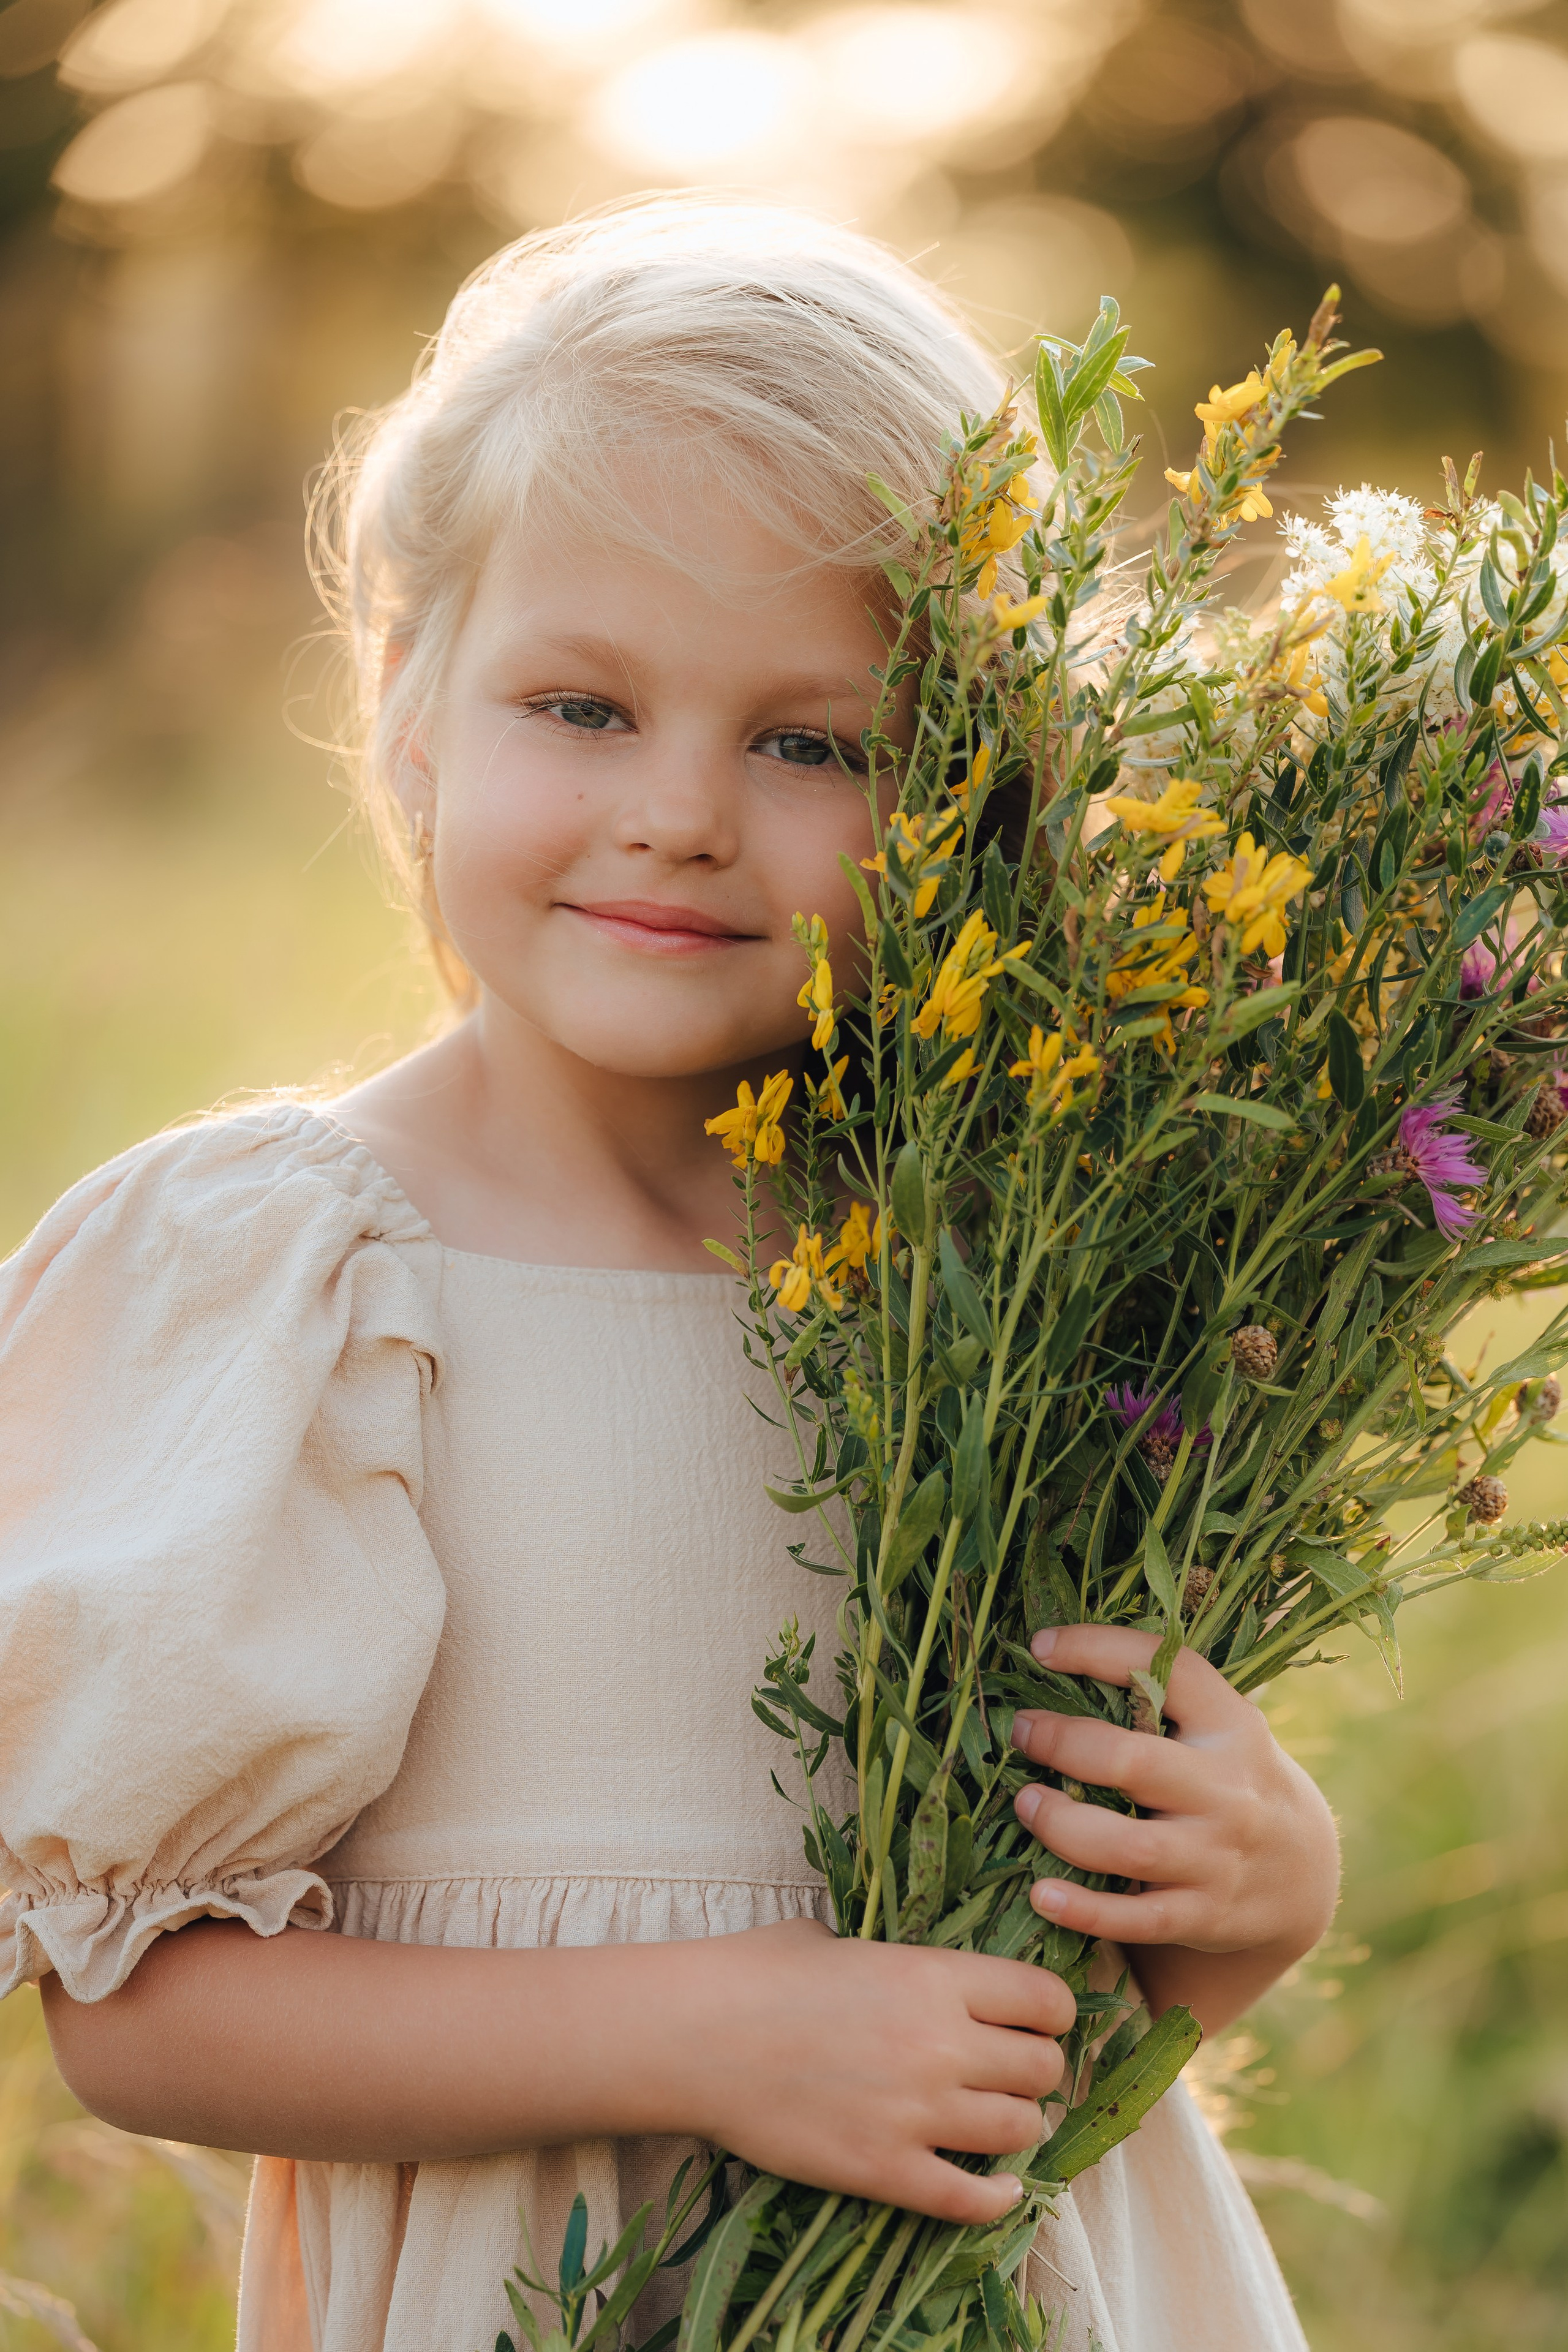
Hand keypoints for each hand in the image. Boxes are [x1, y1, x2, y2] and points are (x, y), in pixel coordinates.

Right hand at [674, 1918, 1073, 2223]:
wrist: (695, 2036)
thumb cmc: (756, 1974)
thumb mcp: (836, 1940)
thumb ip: (892, 1962)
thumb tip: (909, 1973)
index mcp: (933, 1977)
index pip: (1044, 1999)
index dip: (1052, 2013)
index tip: (1038, 2022)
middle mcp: (940, 2044)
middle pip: (1043, 2068)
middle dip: (1038, 2071)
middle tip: (1014, 2074)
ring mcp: (915, 2112)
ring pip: (1020, 2130)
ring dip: (1017, 2128)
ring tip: (997, 2122)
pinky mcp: (885, 2170)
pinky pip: (971, 2198)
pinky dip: (995, 2198)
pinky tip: (998, 2188)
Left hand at [1009, 1626, 1338, 2031]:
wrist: (1299, 1873)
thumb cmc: (1229, 1780)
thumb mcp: (1220, 1728)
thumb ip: (1163, 1699)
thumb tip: (1051, 1655)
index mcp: (1231, 1725)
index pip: (1167, 1670)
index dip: (1097, 1649)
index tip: (1040, 1647)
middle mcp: (1228, 1790)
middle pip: (1132, 1763)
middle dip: (1063, 1744)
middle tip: (1022, 1733)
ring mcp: (1217, 1857)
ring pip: (1129, 1846)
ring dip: (1062, 1825)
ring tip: (1025, 1804)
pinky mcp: (1203, 1915)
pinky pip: (1138, 1919)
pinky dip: (1085, 1911)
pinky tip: (1043, 1896)